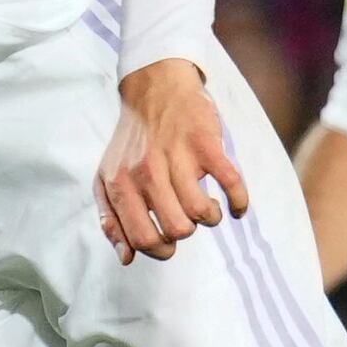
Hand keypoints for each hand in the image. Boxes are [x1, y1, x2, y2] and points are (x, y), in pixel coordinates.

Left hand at [98, 58, 249, 262]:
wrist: (155, 87)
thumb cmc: (132, 140)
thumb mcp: (108, 177)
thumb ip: (111, 218)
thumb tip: (126, 258)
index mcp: (121, 184)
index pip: (143, 239)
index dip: (160, 250)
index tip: (169, 242)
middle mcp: (147, 172)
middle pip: (177, 230)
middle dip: (186, 232)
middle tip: (186, 220)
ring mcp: (178, 157)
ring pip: (202, 212)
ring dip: (210, 217)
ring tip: (206, 206)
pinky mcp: (206, 144)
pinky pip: (231, 183)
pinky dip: (238, 202)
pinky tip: (236, 206)